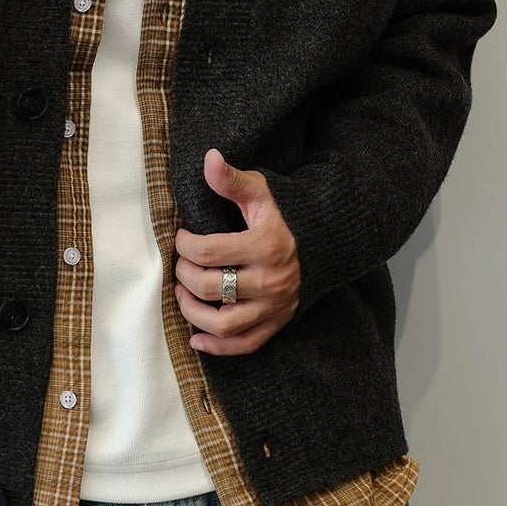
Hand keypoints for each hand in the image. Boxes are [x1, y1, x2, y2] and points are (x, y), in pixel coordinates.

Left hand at [173, 149, 300, 356]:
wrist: (326, 241)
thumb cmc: (287, 214)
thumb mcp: (262, 192)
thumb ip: (232, 180)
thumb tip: (208, 158)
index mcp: (266, 245)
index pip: (207, 251)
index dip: (183, 245)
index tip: (181, 238)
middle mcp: (271, 280)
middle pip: (209, 287)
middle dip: (183, 275)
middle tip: (179, 264)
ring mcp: (275, 306)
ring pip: (223, 324)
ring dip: (192, 312)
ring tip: (182, 295)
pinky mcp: (278, 322)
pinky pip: (245, 345)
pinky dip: (217, 347)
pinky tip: (195, 339)